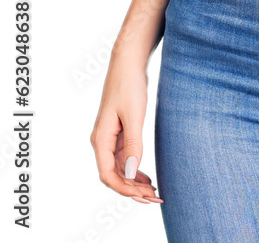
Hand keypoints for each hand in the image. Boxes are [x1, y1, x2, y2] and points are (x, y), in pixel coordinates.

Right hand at [90, 54, 163, 204]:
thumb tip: (132, 173)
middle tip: (155, 198)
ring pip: (119, 168)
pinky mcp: (118, 132)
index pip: (108, 175)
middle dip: (132, 190)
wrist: (128, 63)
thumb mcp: (134, 115)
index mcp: (101, 139)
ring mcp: (109, 138)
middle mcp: (101, 142)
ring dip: (134, 182)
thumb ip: (133, 144)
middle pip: (113, 176)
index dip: (126, 189)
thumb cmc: (129, 85)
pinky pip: (124, 158)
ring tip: (153, 192)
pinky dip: (135, 169)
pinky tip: (147, 177)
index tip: (145, 196)